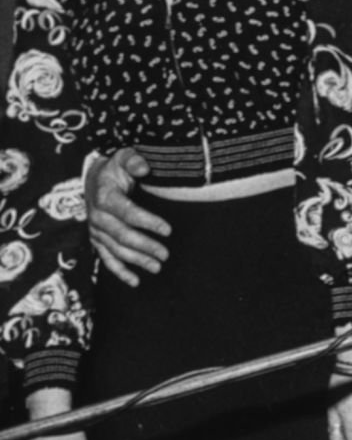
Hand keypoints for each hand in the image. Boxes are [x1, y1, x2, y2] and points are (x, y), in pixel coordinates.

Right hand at [86, 148, 169, 286]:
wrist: (94, 179)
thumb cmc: (116, 168)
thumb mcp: (123, 157)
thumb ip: (134, 160)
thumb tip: (144, 168)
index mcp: (105, 196)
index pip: (127, 212)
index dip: (147, 222)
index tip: (168, 230)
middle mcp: (97, 216)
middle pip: (121, 235)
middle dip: (144, 246)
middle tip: (166, 255)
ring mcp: (96, 230)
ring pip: (115, 249)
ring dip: (136, 260)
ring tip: (157, 267)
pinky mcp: (97, 239)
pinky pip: (106, 258)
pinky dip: (120, 272)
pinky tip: (135, 281)